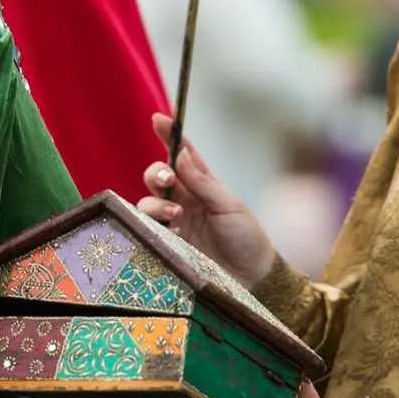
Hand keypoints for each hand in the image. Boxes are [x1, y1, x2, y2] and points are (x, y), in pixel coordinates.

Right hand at [135, 113, 277, 287]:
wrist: (252, 278)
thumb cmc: (247, 238)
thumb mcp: (229, 205)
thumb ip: (203, 182)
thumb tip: (181, 155)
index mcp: (202, 185)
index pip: (183, 155)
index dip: (170, 136)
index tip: (159, 119)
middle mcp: (183, 200)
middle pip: (156, 177)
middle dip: (156, 173)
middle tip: (168, 179)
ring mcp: (173, 223)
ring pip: (146, 202)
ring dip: (156, 204)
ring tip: (176, 215)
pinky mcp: (166, 244)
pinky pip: (146, 229)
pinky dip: (155, 226)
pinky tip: (173, 232)